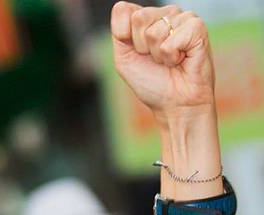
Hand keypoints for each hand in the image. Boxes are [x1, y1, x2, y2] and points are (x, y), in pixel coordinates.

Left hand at [111, 2, 214, 122]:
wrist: (174, 102)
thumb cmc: (151, 82)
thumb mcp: (123, 58)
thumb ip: (118, 32)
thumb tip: (122, 6)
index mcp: (146, 18)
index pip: (124, 10)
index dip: (125, 36)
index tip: (138, 52)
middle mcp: (165, 14)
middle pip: (139, 17)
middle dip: (141, 46)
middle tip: (155, 59)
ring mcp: (183, 18)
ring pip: (155, 30)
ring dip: (158, 53)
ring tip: (170, 61)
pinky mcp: (197, 27)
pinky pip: (173, 38)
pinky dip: (172, 55)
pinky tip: (181, 59)